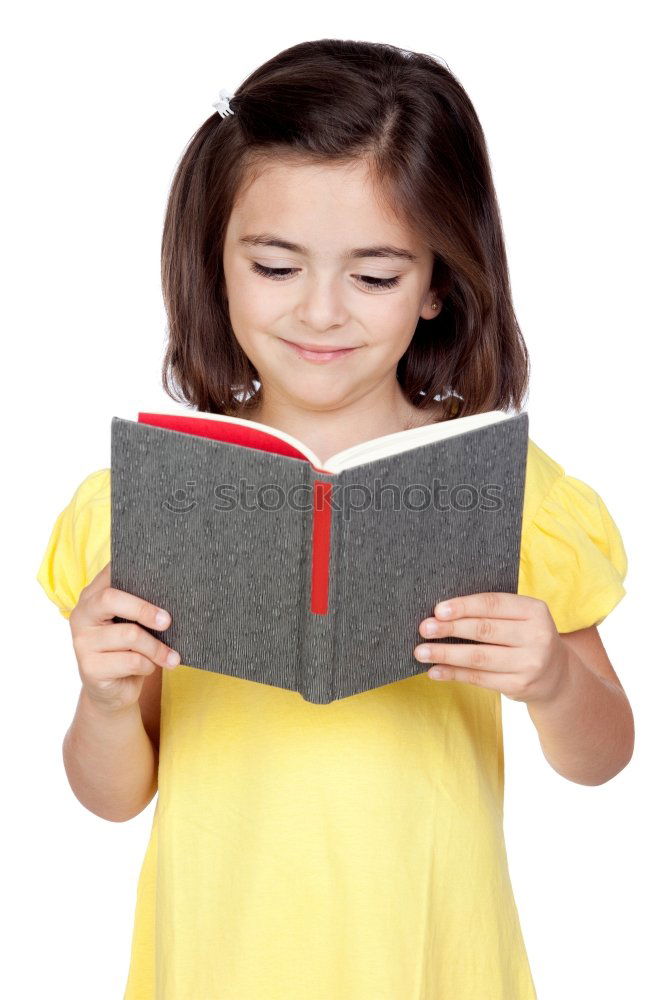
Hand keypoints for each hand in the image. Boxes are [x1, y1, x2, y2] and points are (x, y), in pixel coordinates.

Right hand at [68, 562, 180, 714]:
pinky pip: (132, 661)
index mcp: (91, 597)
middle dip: (144, 609)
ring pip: (130, 635)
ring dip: (157, 647)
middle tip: (167, 621)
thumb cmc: (128, 650)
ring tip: (171, 656)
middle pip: (111, 599)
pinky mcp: (90, 668)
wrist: (112, 691)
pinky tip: (149, 667)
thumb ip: (139, 606)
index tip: (160, 578)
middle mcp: (81, 615)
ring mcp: (82, 642)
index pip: (109, 574)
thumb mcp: (132, 624)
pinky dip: (149, 665)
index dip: (132, 572)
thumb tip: (173, 592)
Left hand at [414, 592, 569, 704]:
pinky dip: (454, 674)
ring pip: (479, 657)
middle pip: (484, 630)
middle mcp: (537, 636)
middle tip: (424, 628)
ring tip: (421, 651)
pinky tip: (435, 671)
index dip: (464, 606)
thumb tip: (442, 612)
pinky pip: (480, 678)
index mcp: (535, 611)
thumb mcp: (521, 618)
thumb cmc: (526, 638)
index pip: (493, 604)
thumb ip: (492, 612)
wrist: (557, 675)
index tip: (438, 610)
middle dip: (450, 628)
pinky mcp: (520, 685)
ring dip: (446, 654)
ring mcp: (529, 663)